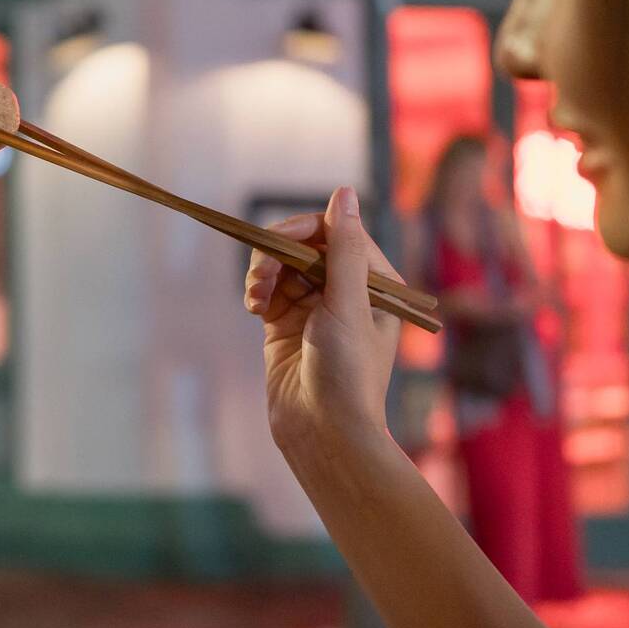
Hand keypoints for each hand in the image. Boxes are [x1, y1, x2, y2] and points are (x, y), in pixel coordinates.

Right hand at [244, 186, 404, 471]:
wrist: (324, 435)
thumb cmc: (348, 375)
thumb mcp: (349, 306)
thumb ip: (344, 249)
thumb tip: (345, 192)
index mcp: (375, 284)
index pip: (337, 232)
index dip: (305, 229)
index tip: (278, 241)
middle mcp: (347, 292)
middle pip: (305, 245)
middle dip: (278, 252)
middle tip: (260, 274)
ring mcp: (314, 309)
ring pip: (282, 266)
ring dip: (263, 272)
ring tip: (255, 297)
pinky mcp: (285, 327)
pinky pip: (267, 291)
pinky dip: (257, 291)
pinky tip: (253, 306)